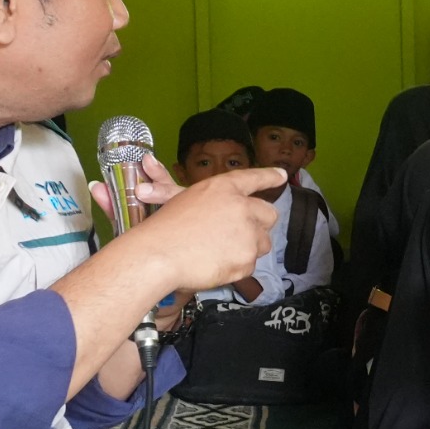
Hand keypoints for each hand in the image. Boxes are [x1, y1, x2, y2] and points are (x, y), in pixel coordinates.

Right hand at [99, 165, 284, 292]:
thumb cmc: (163, 227)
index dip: (269, 176)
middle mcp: (241, 206)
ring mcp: (247, 233)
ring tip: (220, 252)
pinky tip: (216, 265)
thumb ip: (178, 190)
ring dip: (248, 248)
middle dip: (258, 225)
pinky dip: (236, 268)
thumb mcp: (175, 200)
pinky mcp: (247, 258)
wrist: (158, 256)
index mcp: (224, 187)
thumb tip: (148, 161)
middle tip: (237, 234)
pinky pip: (250, 265)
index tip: (281, 175)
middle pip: (269, 214)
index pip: (254, 178)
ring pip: (263, 242)